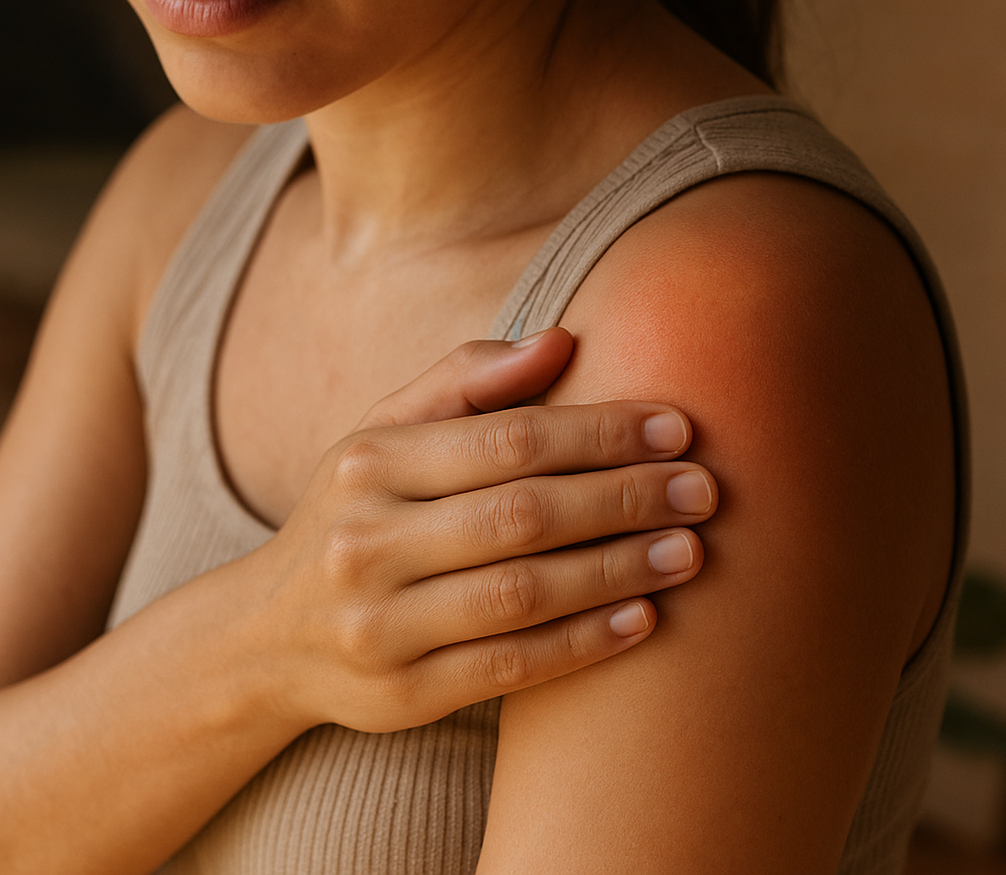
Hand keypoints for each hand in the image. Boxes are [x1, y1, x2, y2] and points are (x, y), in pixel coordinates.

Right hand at [261, 328, 717, 732]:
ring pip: (524, 593)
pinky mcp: (399, 696)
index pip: (508, 438)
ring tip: (691, 552)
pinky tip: (645, 619)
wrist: (269, 633)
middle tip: (704, 490)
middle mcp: (365, 542)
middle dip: (626, 499)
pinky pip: (510, 667)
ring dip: (619, 570)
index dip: (602, 431)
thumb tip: (561, 341)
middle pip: (523, 514)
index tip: (677, 427)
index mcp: (368, 462)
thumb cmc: (354, 511)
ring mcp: (378, 627)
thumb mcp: (385, 434)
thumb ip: (465, 381)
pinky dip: (585, 643)